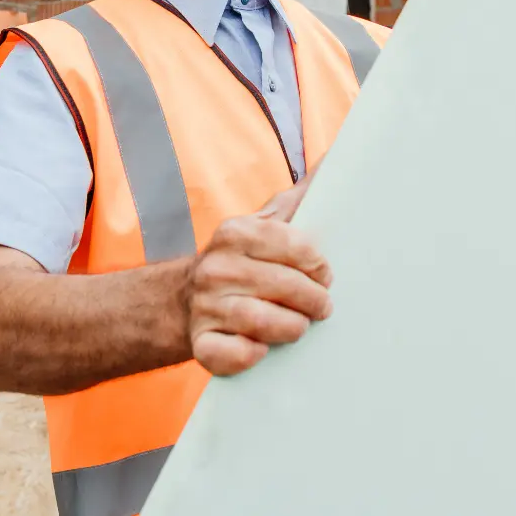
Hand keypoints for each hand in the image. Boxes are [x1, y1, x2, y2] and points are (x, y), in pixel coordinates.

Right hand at [183, 172, 332, 375]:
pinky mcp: (200, 344)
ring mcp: (205, 307)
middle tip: (322, 306)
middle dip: (313, 300)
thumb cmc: (239, 262)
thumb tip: (334, 161)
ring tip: (299, 326)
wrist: (181, 302)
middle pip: (282, 286)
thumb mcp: (262, 225)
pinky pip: (232, 355)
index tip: (324, 274)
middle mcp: (215, 268)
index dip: (316, 263)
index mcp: (234, 233)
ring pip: (260, 321)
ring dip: (291, 328)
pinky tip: (262, 349)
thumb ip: (297, 199)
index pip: (290, 244)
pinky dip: (252, 355)